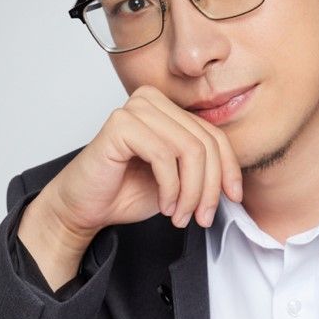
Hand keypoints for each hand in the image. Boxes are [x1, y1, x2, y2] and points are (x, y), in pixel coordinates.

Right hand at [39, 83, 243, 242]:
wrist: (85, 208)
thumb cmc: (126, 192)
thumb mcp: (178, 180)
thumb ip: (202, 168)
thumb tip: (234, 177)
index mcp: (167, 109)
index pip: (215, 135)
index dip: (229, 169)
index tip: (233, 197)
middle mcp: (152, 101)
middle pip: (205, 143)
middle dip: (209, 187)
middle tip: (200, 217)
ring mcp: (135, 109)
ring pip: (189, 150)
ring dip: (190, 192)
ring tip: (180, 215)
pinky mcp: (120, 124)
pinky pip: (164, 156)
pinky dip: (170, 188)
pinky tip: (164, 205)